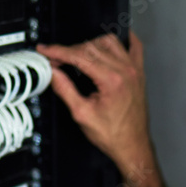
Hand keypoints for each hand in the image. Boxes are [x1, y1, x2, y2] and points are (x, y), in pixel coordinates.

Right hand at [36, 32, 162, 186]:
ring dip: (90, 44)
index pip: (79, 55)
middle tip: (56, 59)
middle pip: (91, 46)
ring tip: (77, 55)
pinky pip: (134, 46)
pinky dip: (122, 40)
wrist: (133, 146)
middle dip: (70, 50)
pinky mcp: (139, 73)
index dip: (58, 51)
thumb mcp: (82, 114)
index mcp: (112, 80)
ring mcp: (134, 70)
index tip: (46, 50)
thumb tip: (53, 72)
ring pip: (109, 42)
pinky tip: (110, 42)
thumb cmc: (114, 136)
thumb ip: (65, 89)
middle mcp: (126, 71)